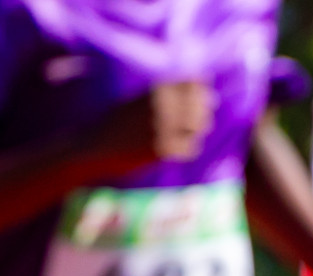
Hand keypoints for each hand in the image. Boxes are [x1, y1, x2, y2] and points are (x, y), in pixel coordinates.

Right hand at [96, 82, 215, 167]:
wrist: (93, 146)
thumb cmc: (120, 121)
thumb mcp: (143, 99)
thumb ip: (174, 95)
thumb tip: (214, 97)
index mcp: (156, 88)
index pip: (195, 83)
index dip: (198, 92)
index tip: (191, 99)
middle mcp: (163, 105)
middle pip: (202, 106)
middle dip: (199, 113)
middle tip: (178, 121)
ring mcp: (165, 128)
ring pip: (199, 127)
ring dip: (192, 131)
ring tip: (171, 132)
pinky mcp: (165, 150)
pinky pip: (192, 148)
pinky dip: (184, 148)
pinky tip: (167, 147)